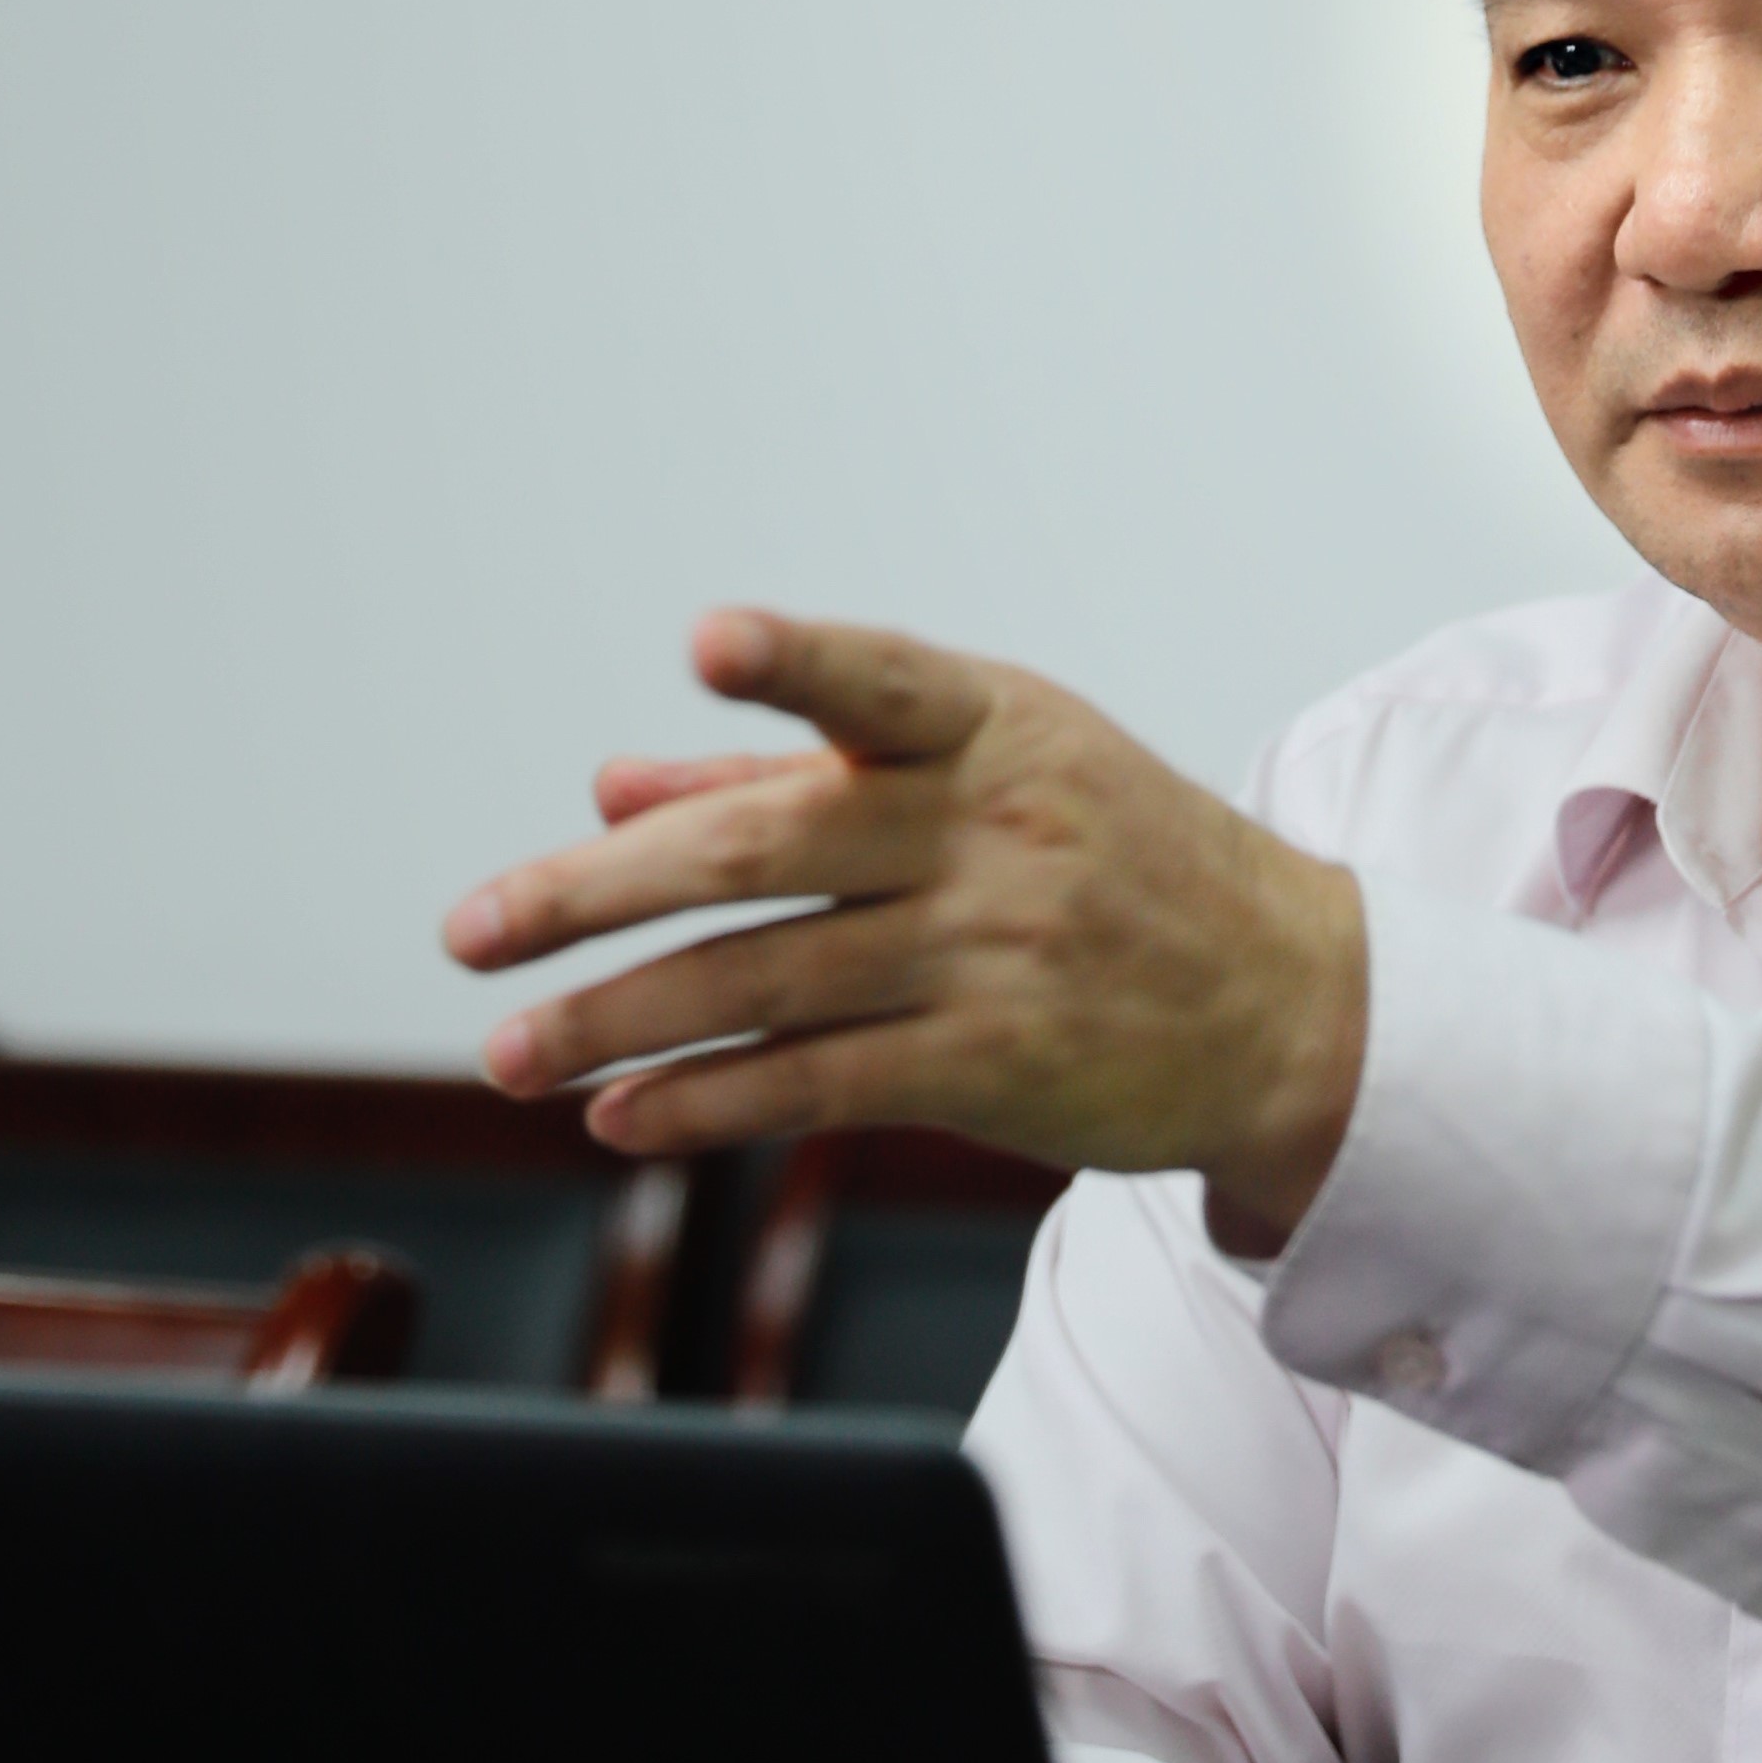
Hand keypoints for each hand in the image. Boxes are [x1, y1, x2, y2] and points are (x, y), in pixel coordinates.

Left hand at [442, 609, 1366, 1242]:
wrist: (1291, 1003)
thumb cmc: (1121, 861)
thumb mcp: (994, 777)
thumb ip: (797, 777)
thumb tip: (612, 779)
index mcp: (993, 727)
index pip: (883, 683)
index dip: (795, 661)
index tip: (710, 645)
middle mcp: (995, 828)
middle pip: (768, 849)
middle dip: (597, 893)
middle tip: (471, 932)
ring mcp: (999, 949)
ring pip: (768, 982)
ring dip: (619, 1024)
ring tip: (511, 1051)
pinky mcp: (1000, 1064)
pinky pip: (823, 1084)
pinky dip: (711, 1103)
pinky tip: (624, 1117)